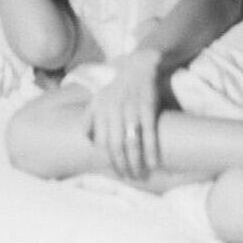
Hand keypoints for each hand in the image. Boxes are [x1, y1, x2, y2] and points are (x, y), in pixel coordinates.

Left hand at [84, 50, 162, 178]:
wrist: (139, 65)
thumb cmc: (118, 87)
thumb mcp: (98, 99)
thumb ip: (90, 119)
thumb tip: (89, 141)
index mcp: (99, 110)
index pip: (101, 142)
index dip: (109, 159)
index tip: (117, 170)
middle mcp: (113, 110)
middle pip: (115, 146)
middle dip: (122, 165)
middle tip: (129, 176)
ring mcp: (131, 109)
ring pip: (131, 142)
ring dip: (136, 161)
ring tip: (140, 174)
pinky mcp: (148, 106)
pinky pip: (149, 132)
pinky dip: (151, 150)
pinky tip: (153, 162)